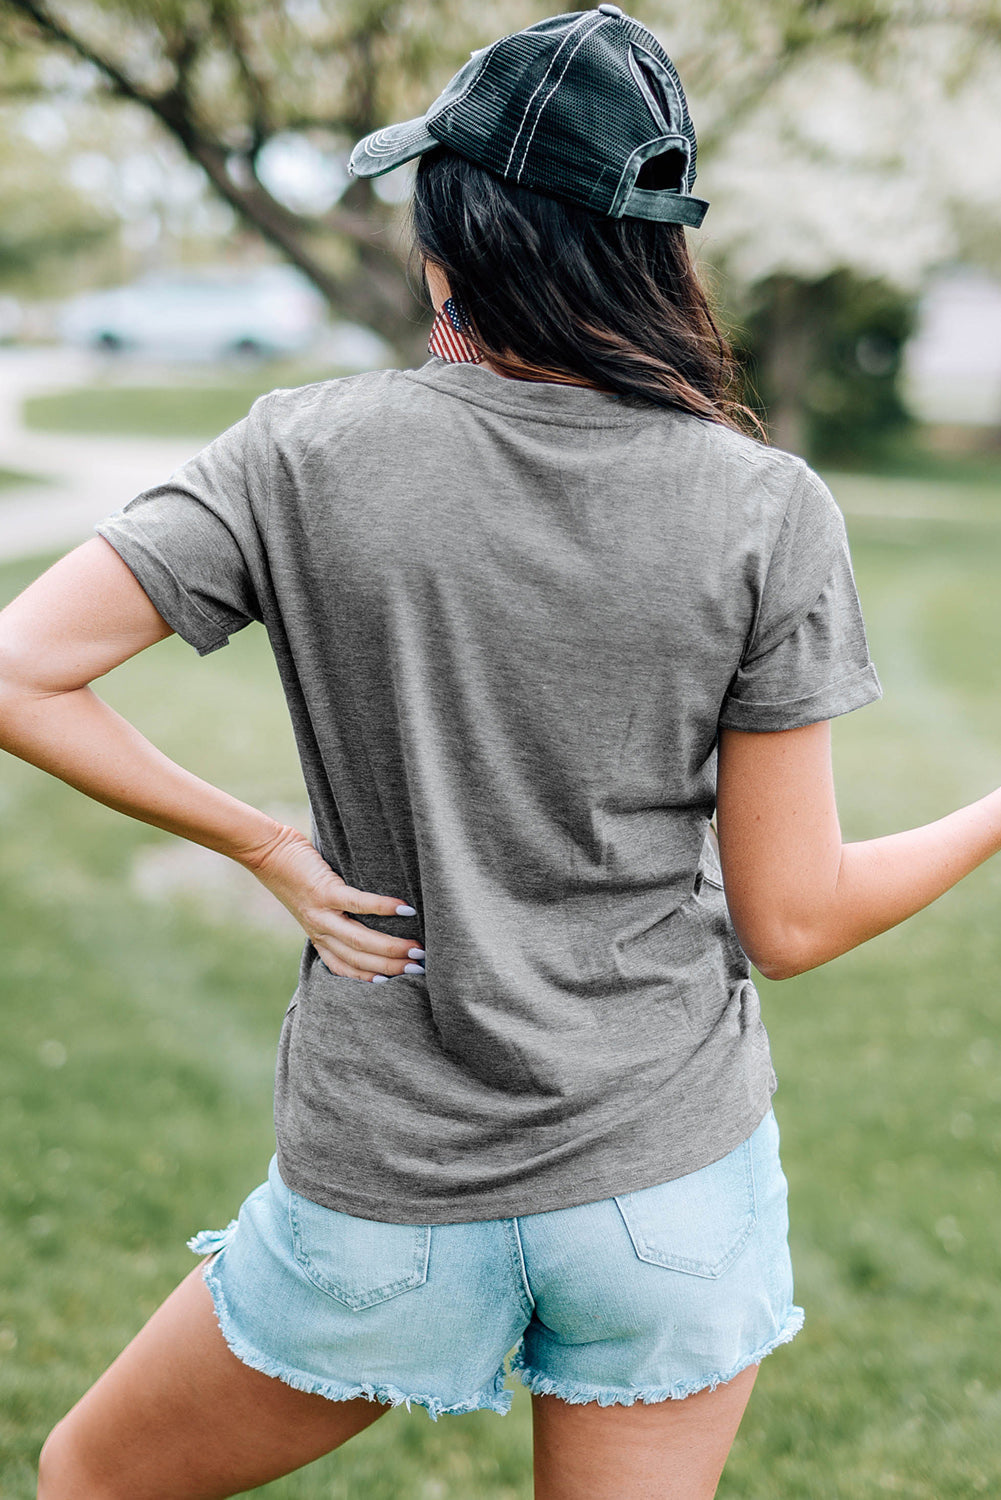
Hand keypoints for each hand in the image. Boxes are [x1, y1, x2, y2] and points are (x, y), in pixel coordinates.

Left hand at [244, 824, 423, 981]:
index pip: (346, 968)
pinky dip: (383, 908)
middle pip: (358, 959)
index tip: (399, 981)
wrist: (266, 852)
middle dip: (391, 966)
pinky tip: (404, 909)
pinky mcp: (324, 891)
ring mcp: (321, 913)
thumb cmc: (296, 872)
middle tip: (420, 967)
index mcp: (319, 936)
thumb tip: (372, 916)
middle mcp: (319, 930)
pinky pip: (357, 904)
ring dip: (391, 947)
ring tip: (417, 948)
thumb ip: (336, 914)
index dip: (372, 978)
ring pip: (359, 940)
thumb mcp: (313, 904)